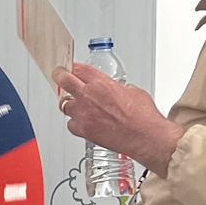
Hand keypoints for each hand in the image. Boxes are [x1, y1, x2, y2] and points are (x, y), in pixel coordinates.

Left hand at [52, 64, 184, 176]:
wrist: (146, 137)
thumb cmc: (144, 117)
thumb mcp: (133, 91)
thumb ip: (117, 88)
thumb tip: (115, 89)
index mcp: (101, 83)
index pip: (78, 68)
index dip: (74, 67)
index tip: (72, 68)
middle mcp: (89, 96)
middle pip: (63, 79)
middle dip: (60, 75)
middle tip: (59, 75)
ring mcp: (83, 114)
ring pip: (64, 104)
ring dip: (69, 103)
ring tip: (76, 105)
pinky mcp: (83, 130)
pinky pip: (71, 124)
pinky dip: (75, 123)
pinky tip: (84, 123)